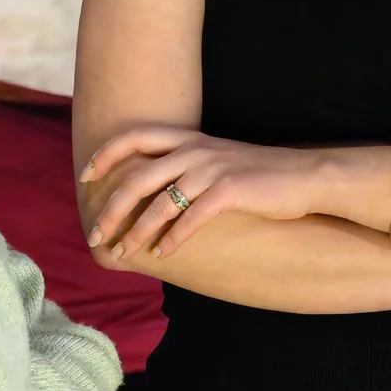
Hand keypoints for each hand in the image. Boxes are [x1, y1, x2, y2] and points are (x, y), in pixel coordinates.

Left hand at [79, 126, 345, 258]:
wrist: (305, 177)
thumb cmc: (258, 175)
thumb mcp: (216, 161)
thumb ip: (184, 168)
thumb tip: (152, 190)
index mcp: (189, 138)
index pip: (135, 136)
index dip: (106, 154)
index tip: (85, 177)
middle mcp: (196, 149)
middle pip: (138, 176)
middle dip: (112, 208)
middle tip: (97, 233)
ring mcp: (212, 168)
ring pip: (160, 202)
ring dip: (137, 231)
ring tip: (124, 251)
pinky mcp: (231, 191)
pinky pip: (191, 218)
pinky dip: (173, 238)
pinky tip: (163, 254)